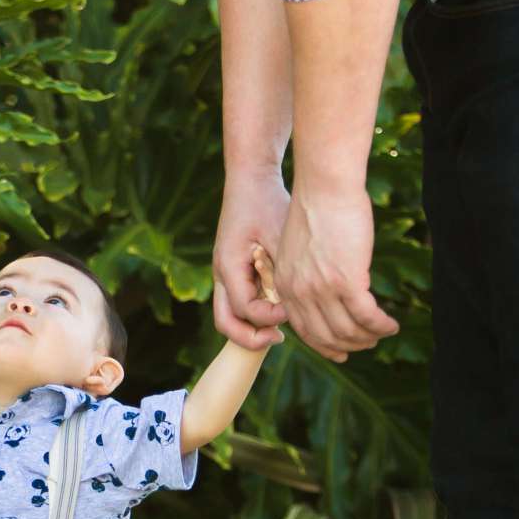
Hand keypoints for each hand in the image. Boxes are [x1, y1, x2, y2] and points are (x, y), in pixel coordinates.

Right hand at [213, 171, 290, 350]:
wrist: (251, 179)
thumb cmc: (268, 202)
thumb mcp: (280, 235)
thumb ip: (283, 271)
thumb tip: (296, 304)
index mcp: (229, 264)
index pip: (244, 309)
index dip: (269, 317)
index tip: (292, 311)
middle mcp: (221, 273)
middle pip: (226, 323)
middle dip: (251, 338)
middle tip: (279, 339)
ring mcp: (225, 273)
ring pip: (230, 316)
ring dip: (253, 327)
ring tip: (281, 330)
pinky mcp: (234, 271)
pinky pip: (239, 302)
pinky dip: (256, 313)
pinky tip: (282, 309)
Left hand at [274, 186, 398, 362]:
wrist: (325, 184)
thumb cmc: (318, 206)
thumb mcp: (302, 245)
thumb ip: (308, 271)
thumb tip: (328, 287)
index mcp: (285, 283)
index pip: (303, 329)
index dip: (324, 345)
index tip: (340, 352)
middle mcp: (299, 291)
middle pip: (326, 336)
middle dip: (350, 345)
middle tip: (369, 343)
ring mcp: (322, 288)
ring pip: (349, 330)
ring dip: (370, 337)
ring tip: (384, 332)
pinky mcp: (346, 280)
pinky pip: (367, 316)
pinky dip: (381, 325)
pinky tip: (391, 325)